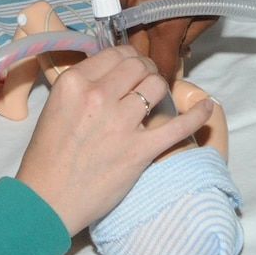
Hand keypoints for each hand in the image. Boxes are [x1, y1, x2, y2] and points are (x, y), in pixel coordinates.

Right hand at [15, 45, 216, 234]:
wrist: (47, 200)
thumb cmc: (47, 157)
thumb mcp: (56, 107)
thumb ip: (82, 86)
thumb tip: (113, 73)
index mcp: (74, 83)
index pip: (115, 54)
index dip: (129, 59)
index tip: (133, 68)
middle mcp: (99, 97)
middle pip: (139, 68)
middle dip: (147, 71)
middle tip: (146, 82)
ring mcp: (122, 124)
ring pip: (157, 88)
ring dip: (161, 91)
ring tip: (158, 100)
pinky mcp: (140, 150)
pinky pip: (179, 126)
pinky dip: (198, 114)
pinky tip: (208, 105)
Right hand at [108, 0, 236, 78]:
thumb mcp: (212, 4)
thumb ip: (191, 35)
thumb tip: (177, 52)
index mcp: (165, 20)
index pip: (158, 67)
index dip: (163, 82)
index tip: (168, 93)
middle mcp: (136, 9)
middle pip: (136, 53)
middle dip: (148, 64)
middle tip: (161, 68)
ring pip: (125, 30)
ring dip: (138, 40)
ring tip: (155, 38)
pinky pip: (120, 8)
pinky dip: (132, 15)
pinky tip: (148, 7)